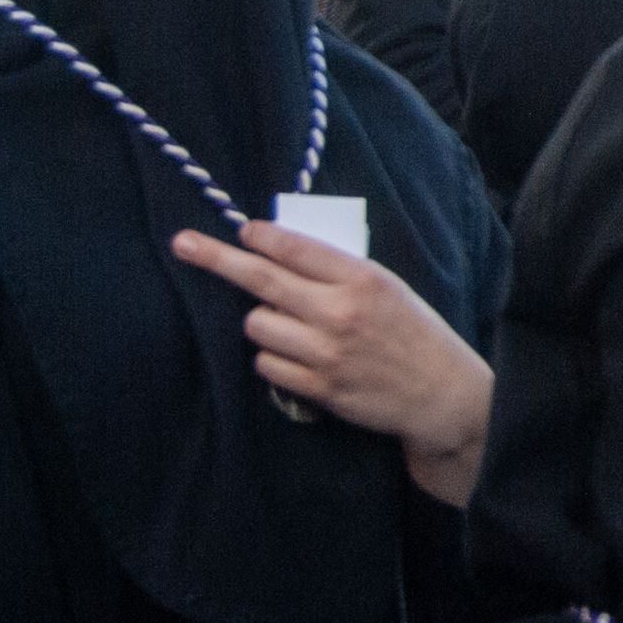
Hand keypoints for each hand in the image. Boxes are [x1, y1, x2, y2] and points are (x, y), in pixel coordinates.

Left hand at [173, 223, 491, 506]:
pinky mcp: (317, 387)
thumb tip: (282, 252)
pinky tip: (298, 355)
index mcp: (362, 279)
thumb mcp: (389, 287)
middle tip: (183, 243)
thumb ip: (340, 272)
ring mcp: (326, 352)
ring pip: (257, 325)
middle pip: (261, 280)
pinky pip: (266, 364)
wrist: (440, 392)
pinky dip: (273, 357)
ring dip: (263, 321)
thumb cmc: (414, 331)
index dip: (261, 236)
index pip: (296, 248)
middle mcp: (340, 312)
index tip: (241, 229)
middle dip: (217, 258)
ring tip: (291, 325)